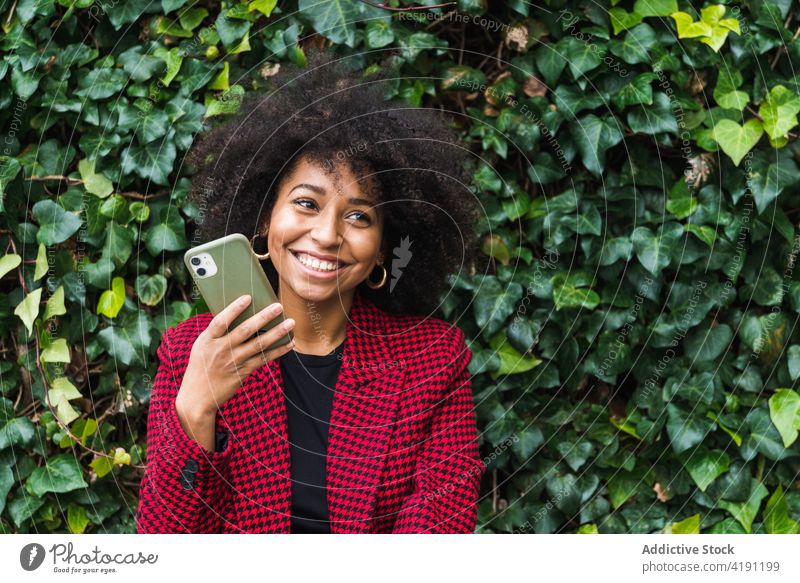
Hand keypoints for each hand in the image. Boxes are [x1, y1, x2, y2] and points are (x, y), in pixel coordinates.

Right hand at [176, 294, 294, 416]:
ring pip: (259, 344)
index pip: (221, 321)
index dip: (234, 309)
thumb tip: (238, 313)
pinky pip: (264, 359)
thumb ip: (217, 332)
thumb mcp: (202, 346)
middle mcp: (221, 349)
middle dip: (263, 317)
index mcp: (208, 340)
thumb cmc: (200, 366)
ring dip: (277, 333)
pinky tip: (289, 343)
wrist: (197, 396)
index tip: (247, 297)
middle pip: (245, 330)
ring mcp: (234, 361)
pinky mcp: (243, 372)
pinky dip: (278, 351)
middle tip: (278, 306)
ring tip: (290, 322)